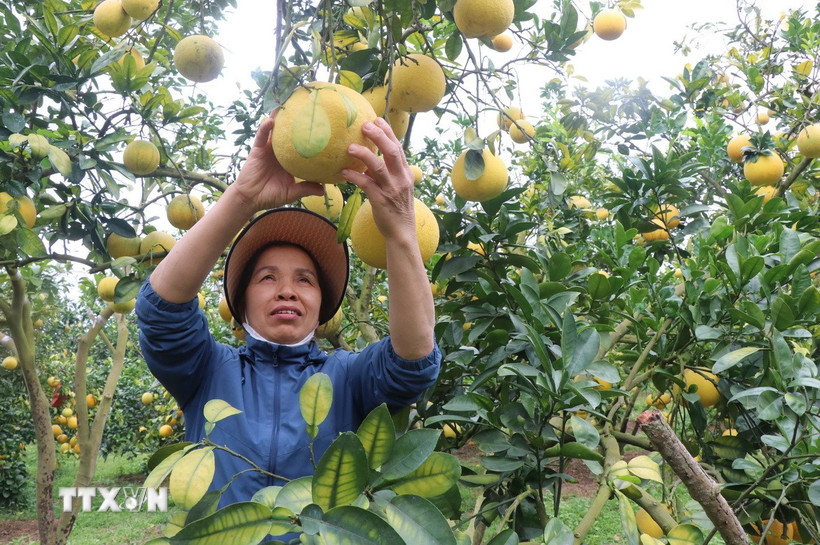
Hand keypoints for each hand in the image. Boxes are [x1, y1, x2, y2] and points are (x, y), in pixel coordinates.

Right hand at [233, 114, 323, 210]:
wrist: (251, 199)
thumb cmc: (271, 195)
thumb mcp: (291, 192)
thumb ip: (306, 188)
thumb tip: (323, 188)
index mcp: (289, 160)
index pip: (300, 145)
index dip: (307, 136)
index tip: (320, 125)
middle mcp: (280, 152)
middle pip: (288, 133)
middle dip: (295, 120)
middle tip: (305, 105)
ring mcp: (268, 149)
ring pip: (274, 130)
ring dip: (279, 117)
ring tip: (287, 103)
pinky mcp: (257, 150)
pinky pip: (262, 136)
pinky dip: (266, 128)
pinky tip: (271, 121)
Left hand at [343, 118, 415, 240]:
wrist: (402, 233)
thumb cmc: (396, 209)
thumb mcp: (397, 188)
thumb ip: (387, 173)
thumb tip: (368, 162)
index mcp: (405, 173)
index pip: (398, 147)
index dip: (388, 132)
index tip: (377, 119)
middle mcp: (401, 179)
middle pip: (391, 152)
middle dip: (379, 136)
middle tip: (365, 125)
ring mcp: (391, 190)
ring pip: (378, 167)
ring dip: (364, 155)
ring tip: (349, 147)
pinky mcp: (380, 201)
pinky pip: (366, 185)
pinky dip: (354, 177)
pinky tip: (343, 172)